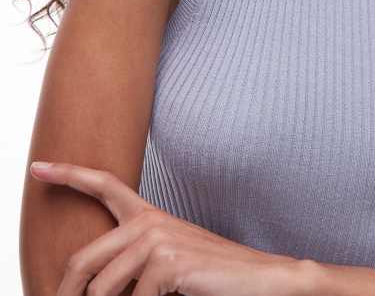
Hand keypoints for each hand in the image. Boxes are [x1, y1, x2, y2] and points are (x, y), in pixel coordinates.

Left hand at [30, 160, 305, 295]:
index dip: (67, 174)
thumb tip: (89, 286)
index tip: (38, 167)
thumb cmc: (210, 275)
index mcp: (148, 216)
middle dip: (66, 294)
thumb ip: (131, 263)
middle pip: (83, 261)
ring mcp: (157, 239)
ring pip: (101, 290)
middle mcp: (148, 221)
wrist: (259, 277)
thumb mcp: (164, 265)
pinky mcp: (166, 262)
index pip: (103, 185)